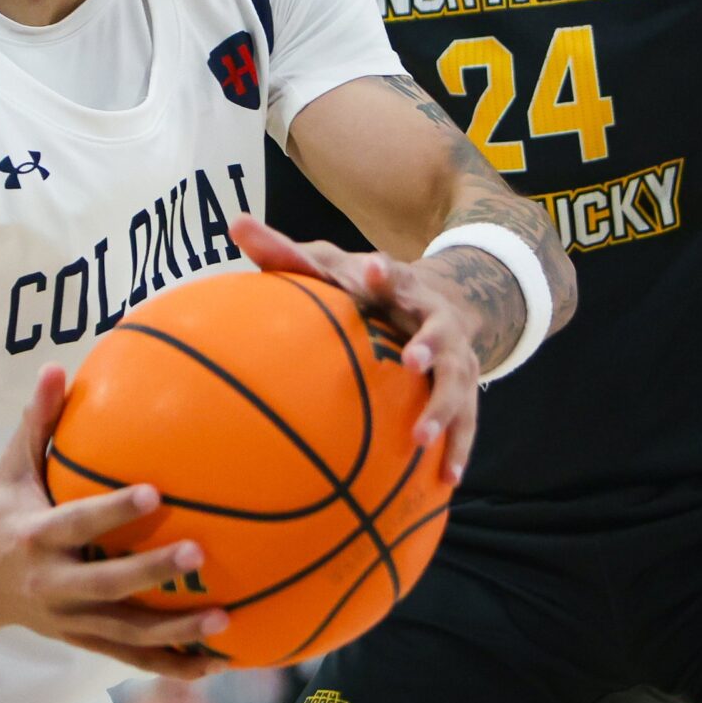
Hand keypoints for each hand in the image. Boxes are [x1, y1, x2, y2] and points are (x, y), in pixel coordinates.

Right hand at [0, 366, 231, 680]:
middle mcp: (52, 585)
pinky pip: (131, 658)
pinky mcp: (83, 642)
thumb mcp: (11, 468)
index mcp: (35, 538)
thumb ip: (37, 421)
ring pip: (125, 633)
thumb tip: (55, 367)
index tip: (156, 493)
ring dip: (176, 632)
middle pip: (106, 585)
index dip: (114, 511)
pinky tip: (218, 663)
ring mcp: (69, 621)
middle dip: (151, 572)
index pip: (77, 524)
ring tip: (225, 621)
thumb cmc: (3, 513)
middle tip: (200, 553)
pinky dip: (173, 664)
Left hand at [231, 215, 479, 484]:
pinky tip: (448, 480)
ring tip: (420, 437)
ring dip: (442, 408)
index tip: (372, 270)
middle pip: (436, 330)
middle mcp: (432, 318)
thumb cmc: (366, 285)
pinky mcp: (463, 385)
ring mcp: (454, 354)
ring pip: (455, 381)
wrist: (440, 298)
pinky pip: (466, 420)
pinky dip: (459, 448)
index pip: (391, 275)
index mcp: (398, 286)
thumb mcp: (330, 265)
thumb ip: (285, 252)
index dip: (383, 274)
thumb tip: (235, 222)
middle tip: (413, 360)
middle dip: (429, 344)